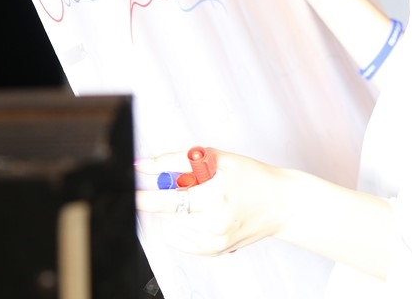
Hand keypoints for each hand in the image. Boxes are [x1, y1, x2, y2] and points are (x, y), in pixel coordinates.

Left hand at [135, 148, 289, 255]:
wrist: (280, 203)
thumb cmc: (252, 177)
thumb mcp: (216, 158)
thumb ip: (176, 160)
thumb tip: (144, 165)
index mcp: (216, 196)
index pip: (168, 199)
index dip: (145, 196)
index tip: (132, 191)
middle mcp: (215, 223)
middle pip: (168, 214)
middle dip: (167, 199)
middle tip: (187, 187)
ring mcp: (214, 242)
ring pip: (171, 228)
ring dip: (175, 213)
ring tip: (200, 201)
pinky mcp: (213, 252)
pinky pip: (180, 241)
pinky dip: (183, 226)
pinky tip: (201, 215)